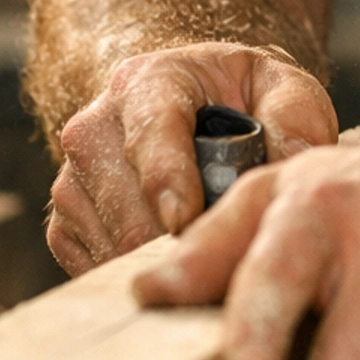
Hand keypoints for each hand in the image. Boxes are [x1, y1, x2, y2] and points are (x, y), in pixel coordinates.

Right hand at [47, 41, 337, 272]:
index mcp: (146, 83)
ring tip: (212, 250)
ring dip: (168, 263)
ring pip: (116, 248)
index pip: (150, 135)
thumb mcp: (282, 88)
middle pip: (130, 211)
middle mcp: (94, 129)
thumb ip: (296, 120)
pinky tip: (180, 259)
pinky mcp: (63, 226)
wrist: (188, 109)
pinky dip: (146, 276)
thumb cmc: (241, 101)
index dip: (168, 181)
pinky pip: (100, 271)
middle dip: (185, 241)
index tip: (186, 220)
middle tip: (236, 252)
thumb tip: (291, 167)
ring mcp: (71, 181)